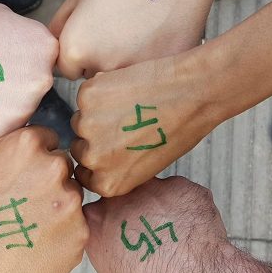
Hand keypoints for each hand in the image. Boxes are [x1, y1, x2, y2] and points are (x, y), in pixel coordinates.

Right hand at [0, 3, 57, 146]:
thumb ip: (28, 34)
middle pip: (37, 88)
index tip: (7, 59)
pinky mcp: (1, 134)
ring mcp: (22, 112)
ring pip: (19, 111)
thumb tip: (36, 49)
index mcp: (45, 49)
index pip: (48, 60)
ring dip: (4, 105)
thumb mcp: (2, 15)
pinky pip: (1, 129)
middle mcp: (40, 82)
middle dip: (18, 84)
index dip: (26, 60)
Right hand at [0, 125, 87, 272]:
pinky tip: (40, 246)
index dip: (37, 156)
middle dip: (50, 180)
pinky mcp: (81, 233)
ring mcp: (72, 202)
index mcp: (26, 146)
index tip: (28, 173)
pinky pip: (76, 225)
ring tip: (31, 229)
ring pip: (72, 196)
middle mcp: (54, 168)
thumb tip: (34, 153)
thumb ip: (13, 157)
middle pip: (64, 166)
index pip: (48, 138)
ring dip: (59, 207)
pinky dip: (63, 234)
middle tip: (27, 205)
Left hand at [49, 0, 216, 79]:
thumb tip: (54, 50)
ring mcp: (135, 75)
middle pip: (94, 78)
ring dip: (127, 66)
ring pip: (122, 82)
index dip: (80, 51)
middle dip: (102, 61)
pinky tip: (161, 36)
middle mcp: (102, 69)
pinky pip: (150, 76)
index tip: (97, 33)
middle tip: (122, 29)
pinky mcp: (165, 73)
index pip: (68, 69)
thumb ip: (61, 26)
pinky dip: (154, 63)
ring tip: (142, 33)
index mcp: (75, 49)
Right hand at [70, 51, 218, 196]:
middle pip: (78, 147)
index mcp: (107, 183)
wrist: (193, 93)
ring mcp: (87, 126)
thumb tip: (97, 158)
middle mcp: (93, 159)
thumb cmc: (179, 130)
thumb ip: (117, 169)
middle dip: (93, 136)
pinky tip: (126, 89)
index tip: (106, 146)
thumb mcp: (146, 166)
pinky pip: (86, 94)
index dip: (96, 157)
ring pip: (80, 119)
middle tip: (121, 123)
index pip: (83, 174)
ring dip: (95, 113)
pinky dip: (100, 89)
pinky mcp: (87, 96)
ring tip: (127, 106)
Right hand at [84, 176, 228, 272]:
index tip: (122, 236)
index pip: (97, 211)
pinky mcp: (183, 188)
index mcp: (96, 219)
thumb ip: (105, 256)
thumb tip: (115, 251)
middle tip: (151, 235)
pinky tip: (193, 233)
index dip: (112, 223)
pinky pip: (183, 194)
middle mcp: (121, 198)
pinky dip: (188, 209)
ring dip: (162, 208)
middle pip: (125, 195)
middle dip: (136, 210)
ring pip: (155, 192)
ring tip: (175, 237)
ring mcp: (152, 188)